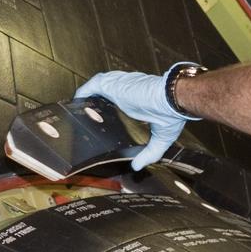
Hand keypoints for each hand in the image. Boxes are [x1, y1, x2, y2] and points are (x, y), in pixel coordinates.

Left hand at [75, 64, 196, 170]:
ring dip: (89, 96)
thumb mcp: (162, 138)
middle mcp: (129, 91)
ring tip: (79, 107)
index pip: (120, 102)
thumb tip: (137, 166)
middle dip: (96, 102)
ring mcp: (121, 86)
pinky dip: (85, 91)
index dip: (110, 109)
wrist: (173, 99)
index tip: (102, 120)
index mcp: (140, 101)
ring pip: (99, 88)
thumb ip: (149, 153)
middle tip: (86, 115)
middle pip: (107, 94)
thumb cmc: (172, 112)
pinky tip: (77, 100)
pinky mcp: (114, 85)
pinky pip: (93, 85)